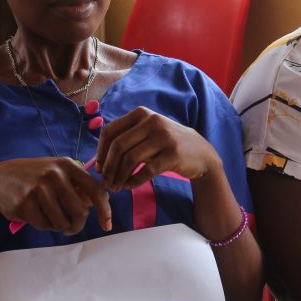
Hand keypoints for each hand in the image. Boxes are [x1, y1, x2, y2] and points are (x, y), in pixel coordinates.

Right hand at [0, 156, 110, 234]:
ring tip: (49, 218)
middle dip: (78, 225)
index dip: (104, 209)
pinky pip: (44, 226)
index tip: (107, 224)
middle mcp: (54, 174)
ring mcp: (38, 189)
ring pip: (62, 222)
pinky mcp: (25, 204)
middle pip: (80, 211)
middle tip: (71, 228)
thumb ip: (78, 185)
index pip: (95, 190)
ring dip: (59, 227)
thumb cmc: (33, 177)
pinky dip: (43, 226)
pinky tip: (34, 215)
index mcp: (66, 165)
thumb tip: (103, 202)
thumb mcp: (56, 172)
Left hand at [94, 107, 220, 189]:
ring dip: (119, 177)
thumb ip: (127, 138)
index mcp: (141, 114)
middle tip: (106, 182)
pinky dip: (134, 181)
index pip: (110, 131)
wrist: (201, 153)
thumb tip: (99, 160)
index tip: (99, 168)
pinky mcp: (172, 155)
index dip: (100, 152)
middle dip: (109, 167)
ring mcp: (163, 137)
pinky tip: (130, 186)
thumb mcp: (149, 132)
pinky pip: (146, 171)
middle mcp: (152, 121)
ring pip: (130, 159)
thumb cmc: (168, 145)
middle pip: (118, 146)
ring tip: (117, 187)